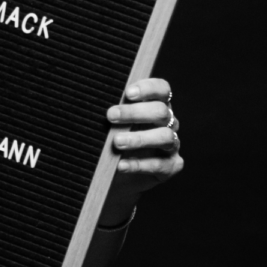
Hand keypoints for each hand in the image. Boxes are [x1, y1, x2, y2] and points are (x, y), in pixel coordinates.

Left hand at [98, 76, 181, 225]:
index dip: (148, 89)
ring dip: (139, 138)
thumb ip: (112, 113)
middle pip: (161, 112)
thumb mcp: (111, 125)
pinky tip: (121, 165)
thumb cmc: (113, 142)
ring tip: (117, 142)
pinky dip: (139, 165)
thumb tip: (94, 103)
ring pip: (164, 137)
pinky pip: (159, 164)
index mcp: (156, 105)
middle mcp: (168, 122)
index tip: (128, 93)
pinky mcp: (170, 165)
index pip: (161, 89)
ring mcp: (172, 144)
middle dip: (134, 113)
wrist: (116, 177)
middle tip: (110, 115)